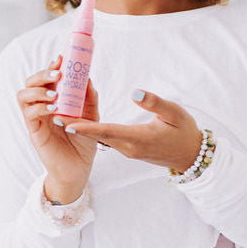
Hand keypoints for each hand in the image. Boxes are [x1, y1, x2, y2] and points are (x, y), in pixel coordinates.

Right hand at [17, 54, 99, 192]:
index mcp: (54, 99)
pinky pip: (29, 114)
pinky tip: (54, 109)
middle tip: (58, 75)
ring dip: (38, 90)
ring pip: (23, 95)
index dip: (52, 66)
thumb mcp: (91, 117)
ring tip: (55, 94)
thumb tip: (88, 78)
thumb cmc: (83, 141)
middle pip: (31, 82)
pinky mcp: (34, 131)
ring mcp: (36, 118)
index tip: (62, 58)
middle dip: (43, 74)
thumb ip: (89, 98)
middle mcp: (42, 106)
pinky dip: (40, 108)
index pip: (47, 78)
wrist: (79, 168)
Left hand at [58, 89, 202, 173]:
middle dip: (77, 124)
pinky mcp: (129, 149)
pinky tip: (84, 119)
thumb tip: (135, 92)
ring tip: (63, 112)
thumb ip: (155, 102)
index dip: (86, 127)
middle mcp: (129, 147)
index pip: (107, 131)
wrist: (191, 155)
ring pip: (101, 137)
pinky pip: (107, 138)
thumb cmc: (184, 131)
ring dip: (83, 126)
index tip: (67, 122)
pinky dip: (94, 129)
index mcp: (138, 138)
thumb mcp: (175, 112)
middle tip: (55, 112)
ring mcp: (128, 149)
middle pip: (98, 135)